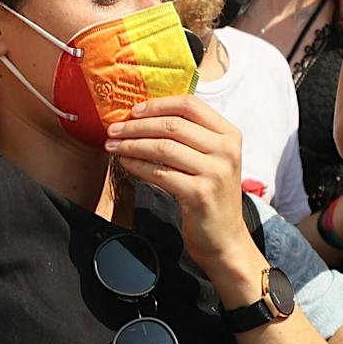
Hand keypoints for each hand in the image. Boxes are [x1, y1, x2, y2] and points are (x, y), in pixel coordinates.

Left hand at [104, 94, 253, 283]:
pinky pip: (159, 173)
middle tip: (114, 129)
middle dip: (137, 125)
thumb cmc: (211, 195)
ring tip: (113, 145)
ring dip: (132, 144)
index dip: (158, 105)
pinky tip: (125, 163)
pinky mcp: (199, 194)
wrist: (225, 238)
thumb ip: (191, 137)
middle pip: (173, 125)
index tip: (134, 110)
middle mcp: (226, 150)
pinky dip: (138, 165)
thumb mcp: (211, 159)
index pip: (190, 105)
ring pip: (163, 147)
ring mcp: (214, 172)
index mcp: (229, 135)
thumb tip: (146, 116)